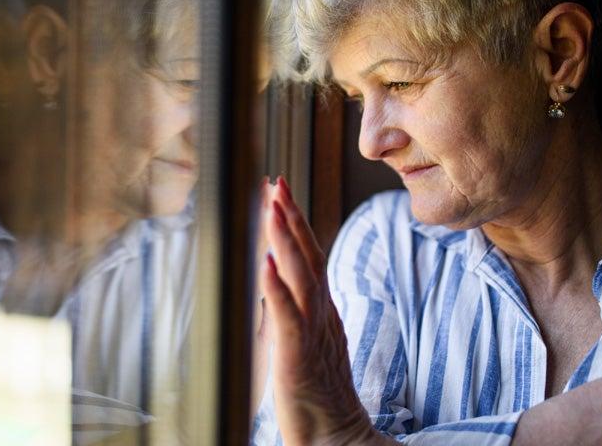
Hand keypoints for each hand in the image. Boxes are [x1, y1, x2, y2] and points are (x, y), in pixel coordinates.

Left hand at [261, 176, 377, 444]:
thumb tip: (280, 281)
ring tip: (272, 206)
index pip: (309, 256)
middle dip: (290, 217)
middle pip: (306, 257)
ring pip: (299, 276)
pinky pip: (287, 316)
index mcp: (322, 311)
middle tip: (276, 182)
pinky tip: (265, 261)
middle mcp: (320, 315)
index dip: (295, 223)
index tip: (281, 191)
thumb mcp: (311, 343)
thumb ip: (299, 312)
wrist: (336, 439)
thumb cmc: (321, 396)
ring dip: (284, 239)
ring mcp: (311, 333)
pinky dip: (276, 287)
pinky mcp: (297, 356)